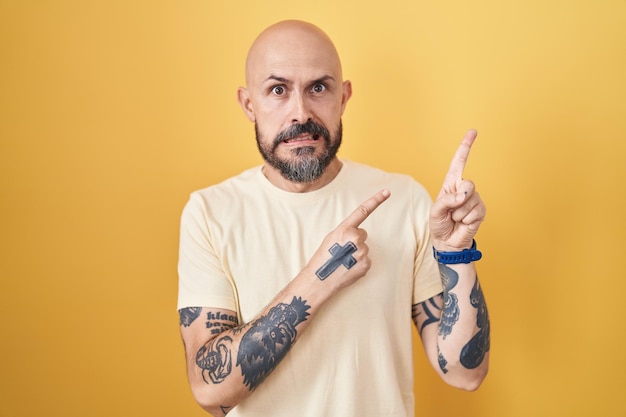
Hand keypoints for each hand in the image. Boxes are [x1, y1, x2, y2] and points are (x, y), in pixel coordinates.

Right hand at [307, 189, 389, 289]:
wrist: (320, 279)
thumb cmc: (323, 257)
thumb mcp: (331, 238)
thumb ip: (346, 232)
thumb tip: (359, 234)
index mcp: (344, 229)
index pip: (363, 211)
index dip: (376, 200)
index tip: (386, 192)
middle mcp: (355, 238)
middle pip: (362, 234)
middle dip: (355, 240)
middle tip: (342, 251)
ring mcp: (362, 252)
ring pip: (364, 248)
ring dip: (356, 253)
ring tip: (343, 261)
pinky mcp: (366, 264)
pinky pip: (366, 259)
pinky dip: (359, 263)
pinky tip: (348, 268)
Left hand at [430, 129, 485, 250]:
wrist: (447, 242)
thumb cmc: (439, 224)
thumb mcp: (436, 211)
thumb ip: (446, 201)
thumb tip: (462, 195)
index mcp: (451, 184)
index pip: (459, 162)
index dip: (465, 147)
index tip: (472, 132)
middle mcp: (463, 189)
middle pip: (468, 184)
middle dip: (460, 198)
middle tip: (452, 211)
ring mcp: (474, 199)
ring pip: (470, 201)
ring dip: (459, 214)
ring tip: (455, 219)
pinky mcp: (481, 211)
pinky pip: (475, 212)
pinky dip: (466, 220)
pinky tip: (463, 223)